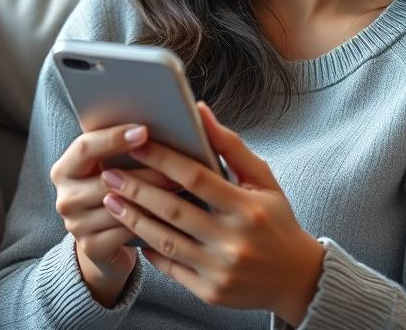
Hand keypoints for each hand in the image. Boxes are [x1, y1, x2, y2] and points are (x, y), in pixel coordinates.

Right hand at [50, 122, 178, 305]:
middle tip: (179, 163)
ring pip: (122, 206)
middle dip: (148, 170)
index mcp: (65, 169)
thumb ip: (120, 147)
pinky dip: (152, 219)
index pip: (85, 148)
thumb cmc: (114, 190)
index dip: (114, 138)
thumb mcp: (109, 166)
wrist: (104, 240)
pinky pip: (127, 229)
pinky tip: (173, 211)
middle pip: (108, 179)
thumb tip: (153, 124)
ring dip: (156, 196)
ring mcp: (76, 225)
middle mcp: (65, 198)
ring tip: (183, 185)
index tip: (144, 131)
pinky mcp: (92, 246)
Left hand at [99, 102, 325, 325]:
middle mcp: (234, 240)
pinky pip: (170, 269)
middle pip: (174, 210)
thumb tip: (200, 112)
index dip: (164, 158)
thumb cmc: (276, 220)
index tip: (137, 143)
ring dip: (134, 219)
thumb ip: (231, 147)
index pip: (197, 177)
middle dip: (137, 189)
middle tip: (109, 173)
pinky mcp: (210, 292)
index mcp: (247, 208)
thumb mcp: (263, 180)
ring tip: (111, 201)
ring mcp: (220, 269)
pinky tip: (133, 232)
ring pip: (165, 241)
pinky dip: (149, 249)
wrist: (296, 278)